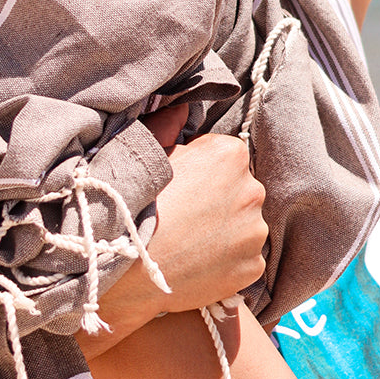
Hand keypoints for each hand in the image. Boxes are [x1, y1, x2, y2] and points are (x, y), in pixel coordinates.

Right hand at [145, 118, 267, 313]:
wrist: (124, 268)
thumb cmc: (132, 205)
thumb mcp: (145, 153)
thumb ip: (168, 125)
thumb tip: (181, 110)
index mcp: (230, 154)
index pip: (224, 156)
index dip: (200, 169)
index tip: (180, 185)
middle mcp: (253, 190)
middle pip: (239, 189)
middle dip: (218, 199)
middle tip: (183, 215)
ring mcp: (255, 232)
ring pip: (243, 225)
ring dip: (224, 231)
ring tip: (188, 243)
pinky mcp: (253, 267)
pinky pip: (243, 258)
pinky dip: (226, 261)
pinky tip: (197, 263)